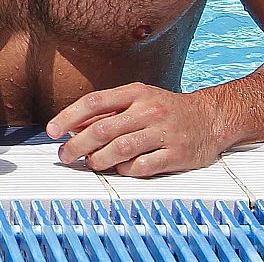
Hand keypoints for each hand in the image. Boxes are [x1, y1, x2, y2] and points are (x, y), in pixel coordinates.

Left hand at [47, 83, 225, 177]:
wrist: (211, 118)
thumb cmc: (166, 109)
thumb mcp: (137, 99)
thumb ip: (108, 111)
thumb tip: (72, 126)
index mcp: (135, 93)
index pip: (93, 102)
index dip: (68, 117)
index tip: (52, 131)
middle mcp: (148, 111)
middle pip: (103, 129)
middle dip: (77, 145)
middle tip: (65, 155)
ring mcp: (163, 133)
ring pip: (120, 150)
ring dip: (99, 160)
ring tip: (91, 163)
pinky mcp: (176, 155)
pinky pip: (142, 167)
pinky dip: (124, 171)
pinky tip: (119, 169)